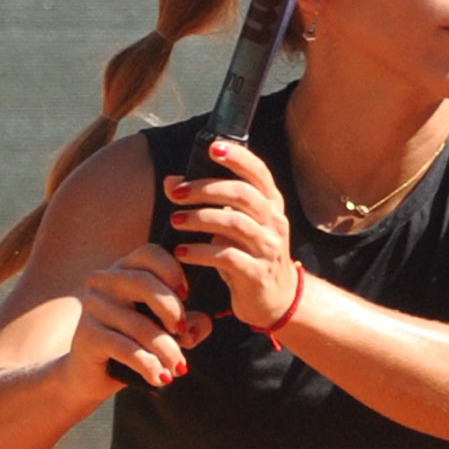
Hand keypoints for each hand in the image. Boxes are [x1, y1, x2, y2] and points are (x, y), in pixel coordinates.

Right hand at [71, 243, 209, 390]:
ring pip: (138, 324)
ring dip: (166, 349)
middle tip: (184, 333)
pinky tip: (161, 378)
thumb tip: (196, 328)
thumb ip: (190, 324)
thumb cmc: (133, 344)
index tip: (186, 296)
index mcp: (123, 270)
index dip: (173, 271)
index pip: (150, 253)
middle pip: (144, 283)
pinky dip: (148, 365)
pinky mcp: (87, 335)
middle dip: (172, 309)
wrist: (91, 375)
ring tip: (179, 368)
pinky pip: (126, 348)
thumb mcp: (166, 331)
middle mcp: (103, 281)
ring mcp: (92, 306)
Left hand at [163, 138, 301, 334]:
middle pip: (242, 195)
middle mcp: (274, 222)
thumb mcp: (233, 226)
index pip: (258, 173)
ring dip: (200, 219)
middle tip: (176, 194)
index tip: (213, 148)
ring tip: (175, 221)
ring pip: (234, 224)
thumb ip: (207, 203)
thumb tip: (170, 181)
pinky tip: (181, 252)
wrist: (278, 300)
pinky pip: (227, 257)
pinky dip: (200, 252)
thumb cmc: (250, 255)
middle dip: (206, 189)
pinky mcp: (257, 274)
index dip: (238, 157)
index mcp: (271, 204)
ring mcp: (268, 248)